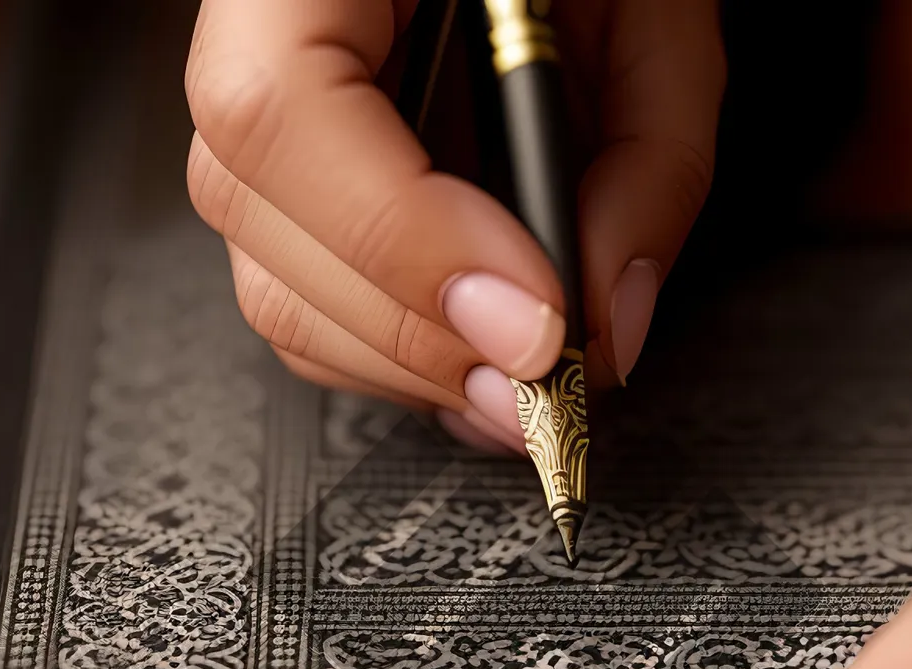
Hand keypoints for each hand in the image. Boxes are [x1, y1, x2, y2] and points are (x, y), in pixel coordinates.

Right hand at [184, 0, 724, 452]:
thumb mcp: (656, 19)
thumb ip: (651, 162)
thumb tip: (606, 328)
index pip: (283, 103)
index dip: (403, 235)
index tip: (527, 317)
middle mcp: (255, 32)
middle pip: (257, 213)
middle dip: (417, 335)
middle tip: (538, 383)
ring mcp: (260, 119)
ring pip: (272, 283)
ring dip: (407, 368)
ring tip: (519, 387)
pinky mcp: (297, 192)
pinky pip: (304, 302)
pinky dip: (395, 362)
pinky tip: (477, 365)